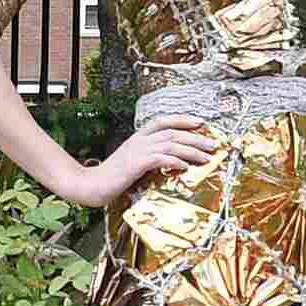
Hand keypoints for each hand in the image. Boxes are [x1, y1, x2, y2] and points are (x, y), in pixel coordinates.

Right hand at [63, 116, 221, 207]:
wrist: (92, 185)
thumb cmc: (112, 178)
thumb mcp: (132, 163)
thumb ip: (148, 158)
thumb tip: (169, 161)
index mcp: (138, 137)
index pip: (163, 121)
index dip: (182, 120)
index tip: (200, 123)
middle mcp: (139, 140)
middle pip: (172, 132)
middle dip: (196, 137)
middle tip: (213, 144)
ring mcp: (137, 151)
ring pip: (170, 144)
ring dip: (191, 149)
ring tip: (207, 156)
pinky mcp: (136, 163)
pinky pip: (160, 158)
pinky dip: (175, 160)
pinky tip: (185, 166)